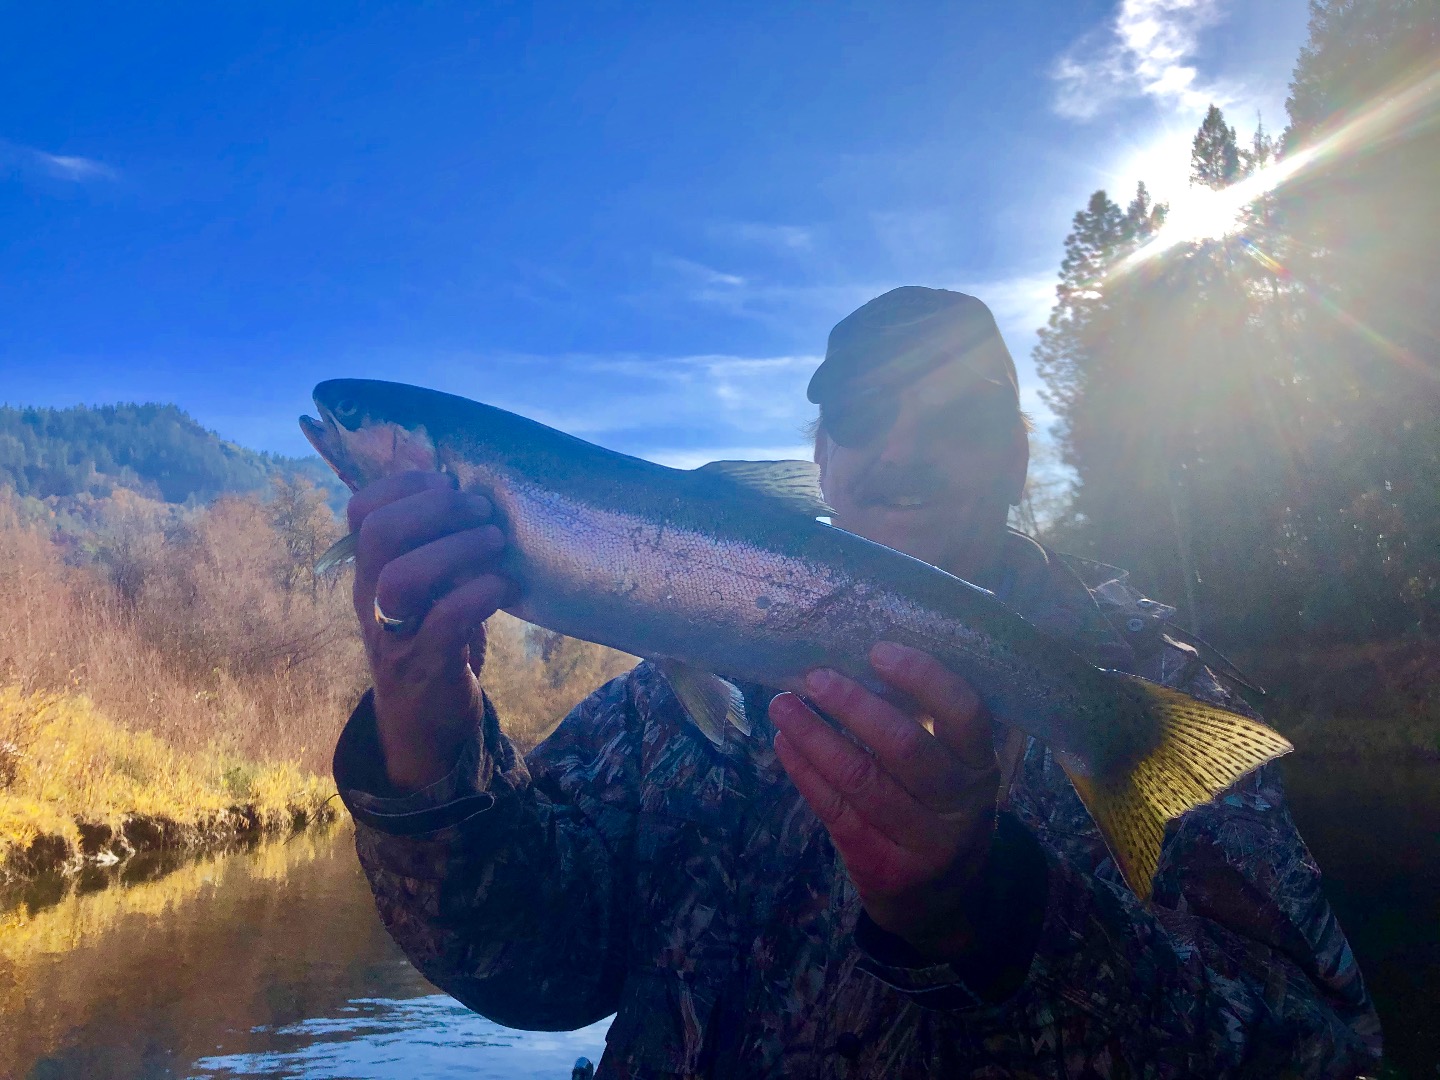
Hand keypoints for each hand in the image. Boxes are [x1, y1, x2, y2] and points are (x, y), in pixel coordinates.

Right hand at [349, 470, 515, 791]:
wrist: (426, 724)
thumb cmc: (435, 640)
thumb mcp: (429, 587)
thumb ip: (436, 544)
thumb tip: (469, 486)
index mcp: (371, 570)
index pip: (361, 511)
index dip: (403, 484)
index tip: (447, 481)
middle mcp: (372, 598)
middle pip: (378, 534)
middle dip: (435, 509)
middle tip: (480, 509)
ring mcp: (395, 634)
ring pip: (402, 578)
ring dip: (456, 549)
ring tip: (494, 542)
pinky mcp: (426, 665)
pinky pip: (445, 621)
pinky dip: (480, 594)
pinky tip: (503, 585)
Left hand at [769, 641, 1000, 958]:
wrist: (939, 901)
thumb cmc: (937, 808)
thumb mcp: (953, 770)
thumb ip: (923, 725)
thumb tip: (855, 659)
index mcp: (981, 765)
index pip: (964, 714)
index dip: (923, 678)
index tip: (877, 651)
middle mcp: (960, 805)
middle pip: (905, 748)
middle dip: (854, 706)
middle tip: (815, 676)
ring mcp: (924, 843)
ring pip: (862, 780)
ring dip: (815, 736)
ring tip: (782, 704)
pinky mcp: (883, 867)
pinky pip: (836, 810)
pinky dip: (805, 772)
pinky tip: (785, 743)